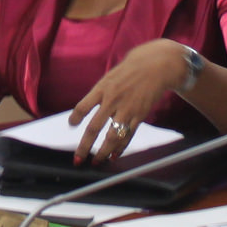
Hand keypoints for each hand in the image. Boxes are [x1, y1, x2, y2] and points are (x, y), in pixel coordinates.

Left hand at [69, 40, 189, 164]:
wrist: (156, 66)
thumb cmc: (129, 71)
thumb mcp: (109, 77)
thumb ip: (98, 94)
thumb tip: (85, 112)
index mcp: (102, 88)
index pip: (83, 106)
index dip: (75, 118)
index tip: (71, 125)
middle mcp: (112, 100)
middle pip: (94, 127)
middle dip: (84, 146)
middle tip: (78, 158)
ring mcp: (127, 109)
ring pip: (112, 136)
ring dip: (102, 151)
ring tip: (96, 161)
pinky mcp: (139, 115)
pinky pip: (128, 135)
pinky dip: (120, 147)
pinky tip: (114, 155)